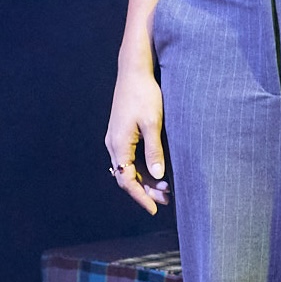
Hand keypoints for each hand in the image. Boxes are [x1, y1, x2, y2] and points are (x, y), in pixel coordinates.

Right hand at [105, 63, 170, 214]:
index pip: (127, 180)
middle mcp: (113, 144)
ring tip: (166, 189)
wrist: (134, 72)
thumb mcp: (153, 122)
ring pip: (129, 168)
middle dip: (146, 191)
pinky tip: (158, 171)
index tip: (154, 209)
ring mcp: (116, 139)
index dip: (141, 197)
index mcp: (118, 144)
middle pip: (127, 176)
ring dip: (146, 179)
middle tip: (166, 200)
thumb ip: (154, 150)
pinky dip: (144, 167)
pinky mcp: (122, 133)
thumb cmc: (144, 94)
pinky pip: (131, 158)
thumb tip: (158, 175)